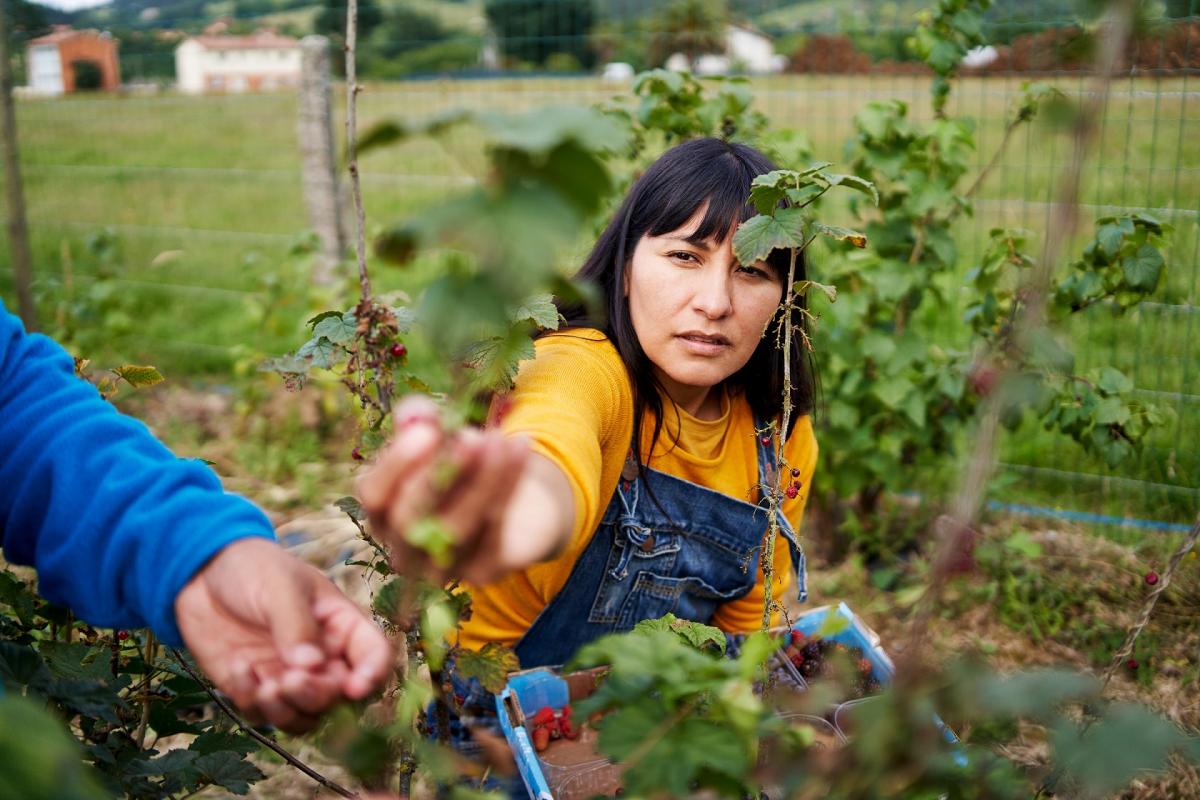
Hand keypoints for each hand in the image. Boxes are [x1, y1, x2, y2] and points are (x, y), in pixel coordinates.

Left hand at [175, 538, 392, 732]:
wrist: (202, 573)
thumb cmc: (254, 568)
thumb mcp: (280, 586)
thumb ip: (297, 625)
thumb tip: (311, 666)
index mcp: (341, 625)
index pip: (373, 655)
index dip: (372, 675)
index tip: (353, 688)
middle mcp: (322, 657)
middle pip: (337, 696)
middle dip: (316, 696)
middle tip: (288, 681)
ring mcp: (289, 676)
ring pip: (305, 717)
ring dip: (287, 711)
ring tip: (263, 686)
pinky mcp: (256, 688)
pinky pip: (264, 714)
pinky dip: (253, 703)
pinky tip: (238, 669)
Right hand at [357, 395, 566, 584]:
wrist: (512, 506)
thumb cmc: (461, 466)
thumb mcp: (438, 436)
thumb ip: (420, 422)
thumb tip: (416, 414)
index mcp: (382, 513)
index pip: (373, 495)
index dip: (395, 465)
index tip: (426, 431)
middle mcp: (403, 548)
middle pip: (409, 520)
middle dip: (438, 476)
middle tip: (469, 438)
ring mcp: (441, 568)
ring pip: (456, 527)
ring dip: (480, 479)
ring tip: (498, 438)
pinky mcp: (482, 571)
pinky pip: (494, 530)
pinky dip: (509, 483)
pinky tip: (521, 446)